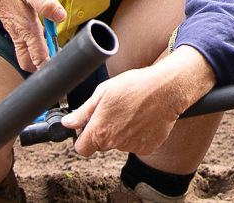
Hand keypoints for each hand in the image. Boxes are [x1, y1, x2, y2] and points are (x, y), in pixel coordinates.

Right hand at [0, 0, 65, 71]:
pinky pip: (22, 43)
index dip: (50, 68)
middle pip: (28, 63)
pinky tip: (42, 36)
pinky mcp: (12, 24)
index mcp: (26, 27)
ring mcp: (13, 29)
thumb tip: (61, 17)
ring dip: (37, 57)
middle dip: (41, 68)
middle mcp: (19, 32)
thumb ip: (46, 3)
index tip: (62, 70)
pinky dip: (33, 46)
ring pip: (24, 54)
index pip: (38, 58)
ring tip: (53, 52)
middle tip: (58, 62)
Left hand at [61, 46, 214, 155]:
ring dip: (122, 132)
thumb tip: (67, 123)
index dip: (83, 138)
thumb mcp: (103, 92)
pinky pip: (136, 144)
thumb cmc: (134, 86)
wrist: (166, 89)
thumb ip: (83, 112)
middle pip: (101, 145)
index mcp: (99, 131)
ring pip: (120, 144)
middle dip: (104, 132)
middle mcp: (114, 143)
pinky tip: (143, 118)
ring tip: (132, 111)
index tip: (89, 128)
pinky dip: (138, 135)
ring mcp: (131, 147)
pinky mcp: (147, 147)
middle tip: (115, 112)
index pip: (82, 148)